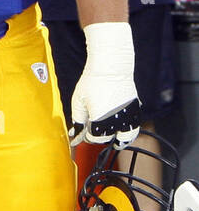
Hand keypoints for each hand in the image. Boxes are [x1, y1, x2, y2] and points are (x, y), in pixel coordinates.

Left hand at [69, 22, 141, 146]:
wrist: (111, 68)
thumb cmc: (92, 82)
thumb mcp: (78, 101)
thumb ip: (77, 120)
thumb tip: (75, 134)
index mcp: (100, 120)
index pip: (94, 138)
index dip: (86, 137)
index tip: (82, 134)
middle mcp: (116, 120)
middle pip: (108, 138)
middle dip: (99, 137)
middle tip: (92, 133)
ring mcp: (128, 115)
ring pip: (127, 136)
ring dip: (119, 141)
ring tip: (115, 143)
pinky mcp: (135, 109)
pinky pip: (134, 127)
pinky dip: (129, 132)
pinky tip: (122, 132)